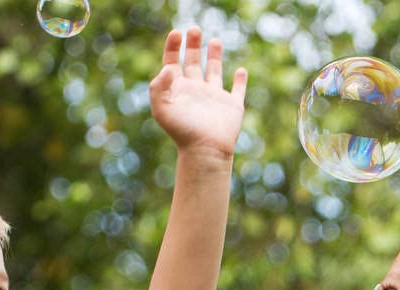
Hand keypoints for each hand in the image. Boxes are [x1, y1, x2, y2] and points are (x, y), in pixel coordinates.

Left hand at [149, 27, 246, 157]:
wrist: (205, 151)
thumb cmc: (182, 132)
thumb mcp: (161, 108)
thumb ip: (158, 85)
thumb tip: (169, 67)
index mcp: (178, 90)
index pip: (173, 62)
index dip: (173, 47)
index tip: (177, 34)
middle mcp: (196, 92)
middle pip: (193, 62)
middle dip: (193, 45)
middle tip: (195, 29)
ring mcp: (214, 98)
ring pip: (214, 72)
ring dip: (214, 56)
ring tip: (214, 41)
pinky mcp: (232, 107)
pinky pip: (237, 91)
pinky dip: (240, 81)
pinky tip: (241, 71)